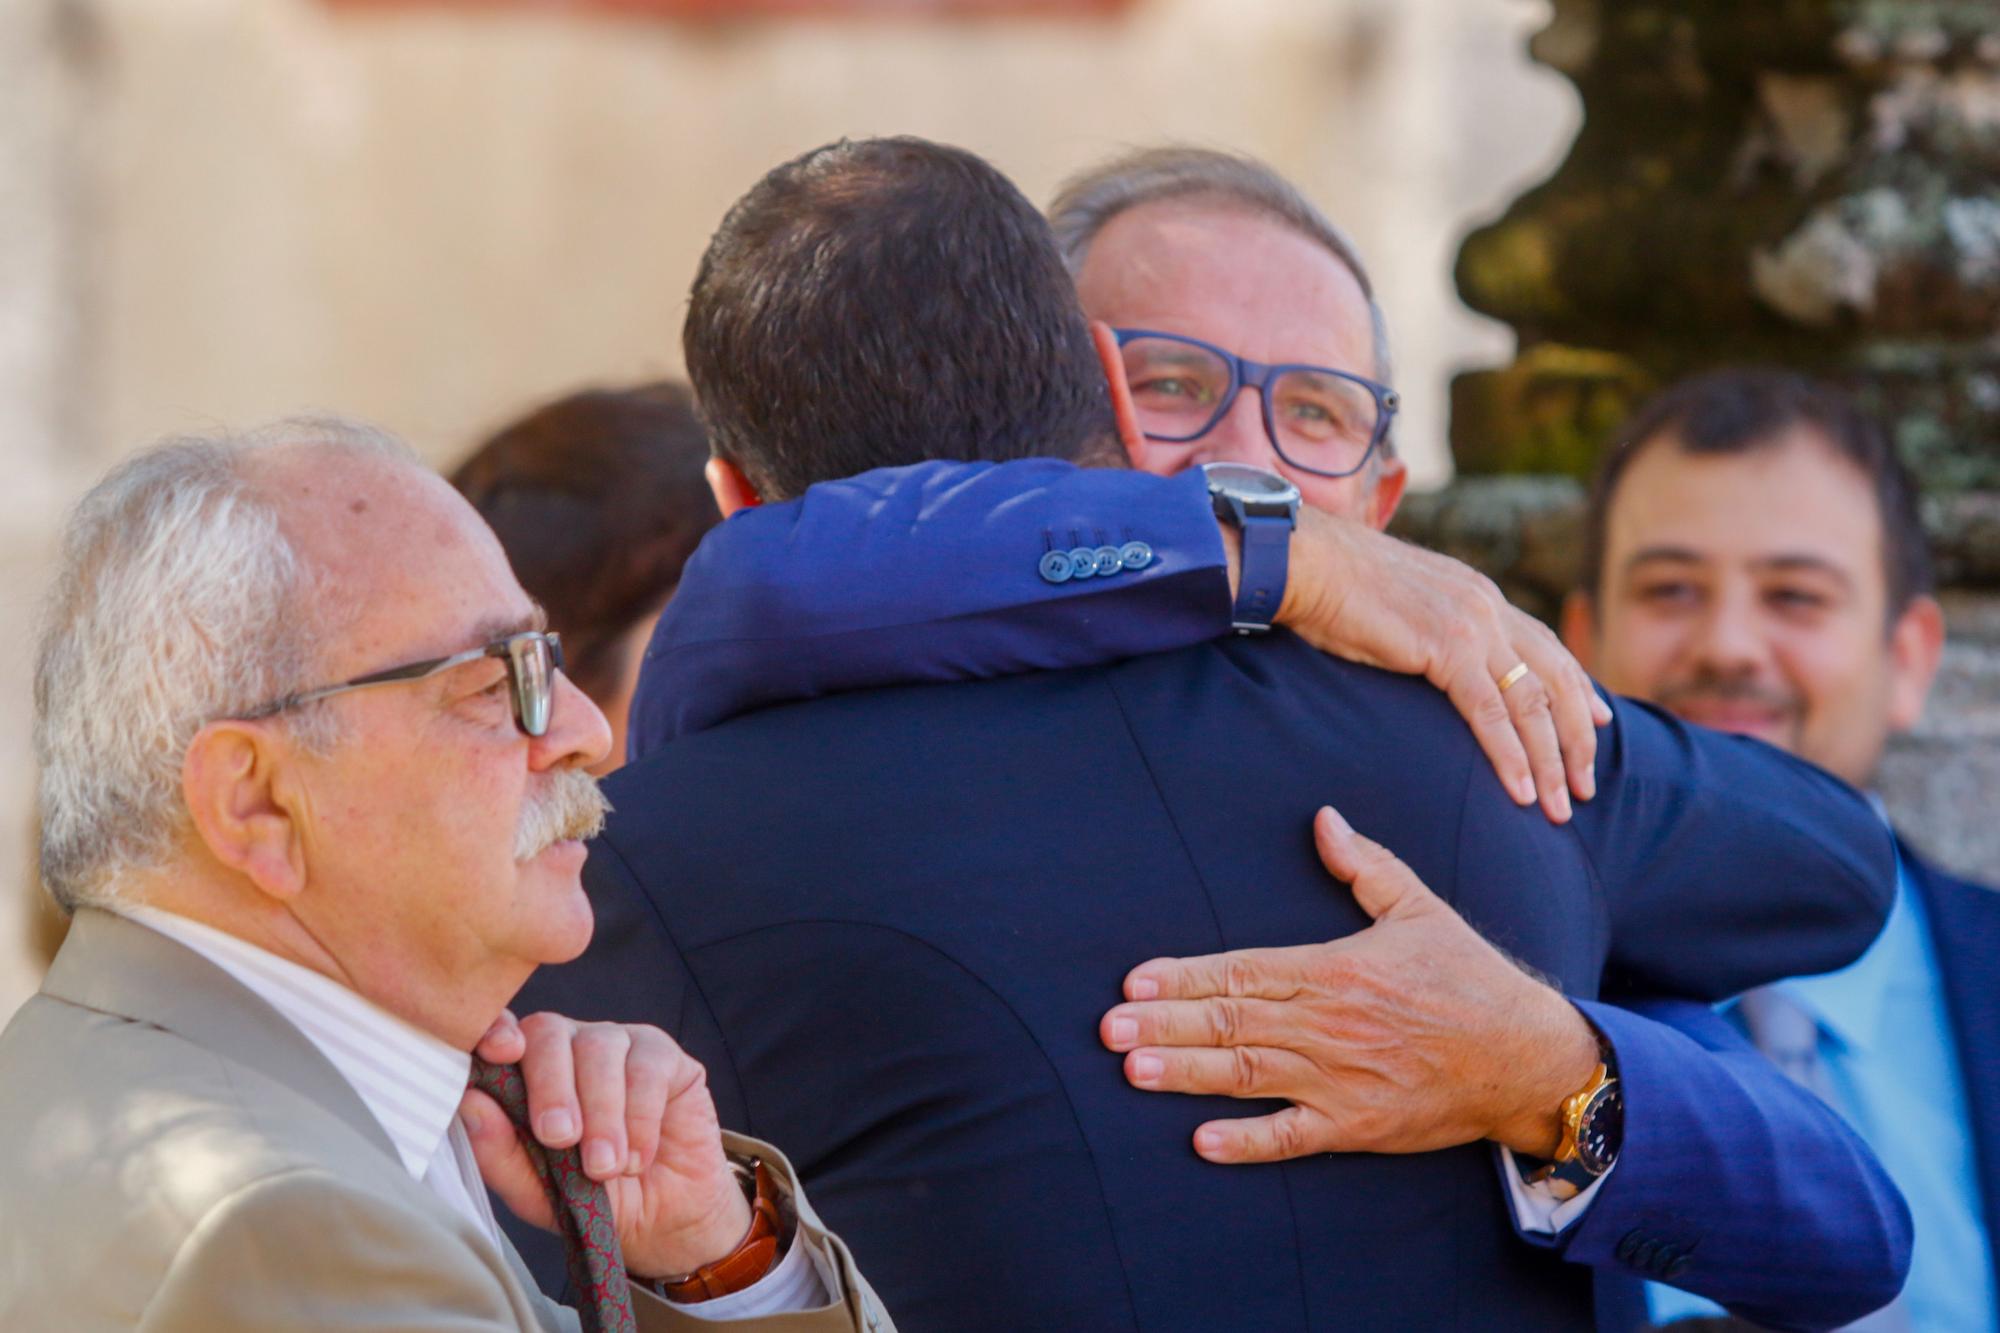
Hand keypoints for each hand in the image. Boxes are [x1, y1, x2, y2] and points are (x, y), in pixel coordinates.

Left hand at [462, 1011, 752, 1279]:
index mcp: (527, 1070)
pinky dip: (640, 1119)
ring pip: (601, 1049)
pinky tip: (636, 1158)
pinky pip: (648, 1069)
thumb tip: (470, 1105)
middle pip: (550, 1033)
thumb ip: (500, 1153)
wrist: (661, 1223)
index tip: (501, 1053)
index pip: (504, 1031)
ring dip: (601, 1114)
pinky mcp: (666, 1058)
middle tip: (560, 1138)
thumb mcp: (537, 1192)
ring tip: (604, 1167)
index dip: (498, 1032)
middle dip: (551, 1087)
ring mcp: (620, 1045)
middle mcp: (570, 1047)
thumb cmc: (592, 1199)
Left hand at [1099, 805, 1601, 1162]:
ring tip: (1133, 1072)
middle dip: (1165, 1025)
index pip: (1243, 970)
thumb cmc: (1467, 978)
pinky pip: (1293, 1138)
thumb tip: (1324, 818)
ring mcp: (1341, 1080)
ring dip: (1188, 1075)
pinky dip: (1248, 1142)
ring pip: (1250, 1075)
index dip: (1185, 976)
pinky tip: (1201, 1140)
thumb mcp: (1418, 908)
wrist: (1527, 1056)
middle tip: (1108, 1030)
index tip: (1134, 982)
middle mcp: (1330, 1025)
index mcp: (1335, 969)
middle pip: (1232, 1022)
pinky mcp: (1358, 1127)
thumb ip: (1364, 866)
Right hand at [1243, 508, 1610, 822]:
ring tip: (1560, 806)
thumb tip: (1424, 655)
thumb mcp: (1399, 606)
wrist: (1307, 562)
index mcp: (1477, 594)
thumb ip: (1428, 629)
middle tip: (1585, 786)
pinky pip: (1491, 713)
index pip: (1544, 645)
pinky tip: (1521, 791)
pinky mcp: (1447, 648)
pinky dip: (1511, 756)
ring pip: (1533, 702)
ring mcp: (1472, 625)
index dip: (1577, 686)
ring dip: (1551, 760)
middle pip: (1555, 678)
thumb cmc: (1333, 587)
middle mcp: (1487, 606)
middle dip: (1577, 738)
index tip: (1600, 721)